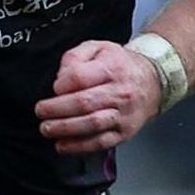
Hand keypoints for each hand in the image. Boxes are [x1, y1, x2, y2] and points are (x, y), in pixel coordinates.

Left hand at [35, 40, 163, 155]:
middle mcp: (120, 92)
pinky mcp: (124, 132)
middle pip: (83, 103)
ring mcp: (123, 114)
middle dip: (56, 110)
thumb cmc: (120, 65)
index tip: (54, 88)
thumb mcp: (98, 48)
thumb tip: (60, 79)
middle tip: (41, 112)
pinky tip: (62, 145)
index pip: (80, 77)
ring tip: (47, 128)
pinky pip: (100, 142)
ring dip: (65, 129)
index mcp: (112, 68)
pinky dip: (79, 147)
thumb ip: (75, 57)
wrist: (154, 81)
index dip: (61, 85)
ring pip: (91, 124)